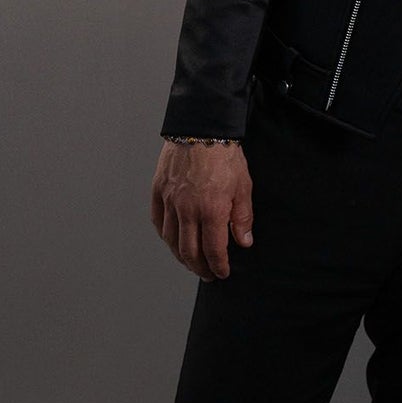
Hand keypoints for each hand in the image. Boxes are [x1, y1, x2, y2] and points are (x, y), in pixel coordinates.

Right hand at [149, 140, 253, 279]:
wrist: (201, 128)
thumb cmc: (225, 155)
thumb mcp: (243, 186)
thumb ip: (243, 217)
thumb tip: (243, 242)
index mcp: (211, 210)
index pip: (213, 250)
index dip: (218, 266)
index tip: (222, 273)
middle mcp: (187, 209)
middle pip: (189, 251)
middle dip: (199, 267)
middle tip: (207, 274)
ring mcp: (170, 201)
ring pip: (170, 240)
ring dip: (181, 256)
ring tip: (191, 262)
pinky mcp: (158, 192)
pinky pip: (158, 222)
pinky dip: (165, 236)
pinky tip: (172, 241)